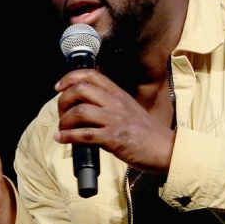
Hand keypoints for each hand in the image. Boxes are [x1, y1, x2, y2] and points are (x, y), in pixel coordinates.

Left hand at [55, 70, 174, 173]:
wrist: (165, 148)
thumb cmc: (147, 133)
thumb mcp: (129, 110)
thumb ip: (109, 105)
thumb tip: (84, 108)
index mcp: (118, 94)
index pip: (91, 75)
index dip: (70, 78)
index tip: (59, 87)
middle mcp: (116, 103)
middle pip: (81, 89)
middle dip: (63, 100)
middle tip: (61, 113)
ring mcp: (115, 120)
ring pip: (80, 111)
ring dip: (64, 121)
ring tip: (62, 129)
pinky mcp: (114, 138)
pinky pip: (85, 134)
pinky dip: (69, 136)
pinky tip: (62, 139)